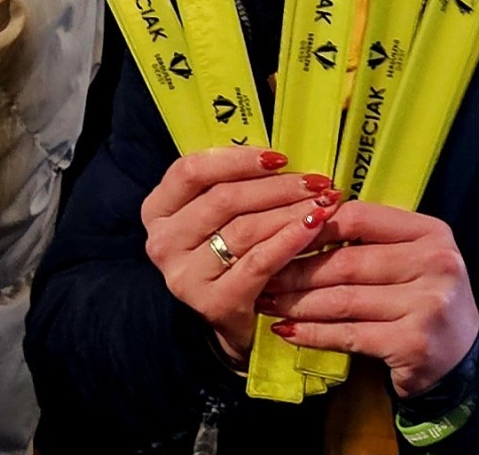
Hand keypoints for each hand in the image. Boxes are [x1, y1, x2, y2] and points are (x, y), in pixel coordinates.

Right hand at [140, 147, 342, 366]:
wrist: (224, 322)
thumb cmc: (224, 257)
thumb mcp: (212, 219)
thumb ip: (228, 186)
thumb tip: (276, 157)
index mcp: (156, 210)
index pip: (191, 171)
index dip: (236, 159)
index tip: (279, 157)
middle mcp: (162, 242)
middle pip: (224, 199)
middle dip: (276, 187)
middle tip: (315, 181)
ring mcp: (184, 275)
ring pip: (244, 229)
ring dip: (289, 211)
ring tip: (322, 202)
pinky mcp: (213, 302)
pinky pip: (259, 262)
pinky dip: (290, 240)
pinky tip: (314, 227)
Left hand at [254, 199, 478, 397]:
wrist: (463, 360)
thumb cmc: (424, 298)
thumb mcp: (410, 255)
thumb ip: (369, 236)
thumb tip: (301, 218)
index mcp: (431, 232)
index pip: (358, 218)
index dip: (312, 225)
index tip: (277, 232)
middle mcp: (434, 264)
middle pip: (345, 262)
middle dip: (294, 269)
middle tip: (262, 273)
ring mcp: (426, 306)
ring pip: (342, 300)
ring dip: (296, 302)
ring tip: (266, 300)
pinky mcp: (412, 344)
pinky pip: (348, 334)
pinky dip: (312, 332)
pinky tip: (287, 330)